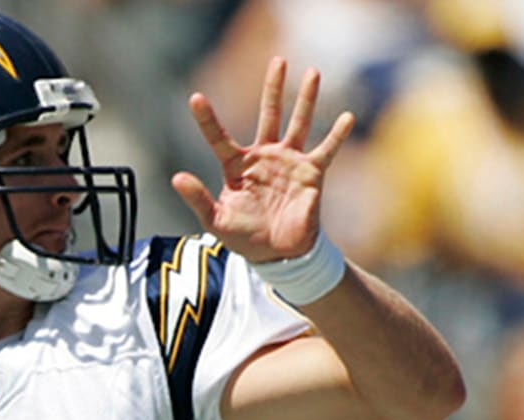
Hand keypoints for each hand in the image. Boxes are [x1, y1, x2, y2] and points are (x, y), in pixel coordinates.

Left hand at [171, 57, 353, 262]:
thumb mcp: (214, 220)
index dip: (207, 119)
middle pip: (268, 115)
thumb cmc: (243, 237)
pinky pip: (326, 151)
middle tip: (278, 61)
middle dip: (273, 88)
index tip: (195, 97)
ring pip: (299, 124)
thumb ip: (197, 198)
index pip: (218, 137)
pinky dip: (337, 135)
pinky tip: (348, 116)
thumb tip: (176, 177)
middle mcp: (263, 157)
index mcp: (236, 166)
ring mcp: (288, 163)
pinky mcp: (311, 175)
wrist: (276, 255)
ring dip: (307, 100)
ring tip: (313, 73)